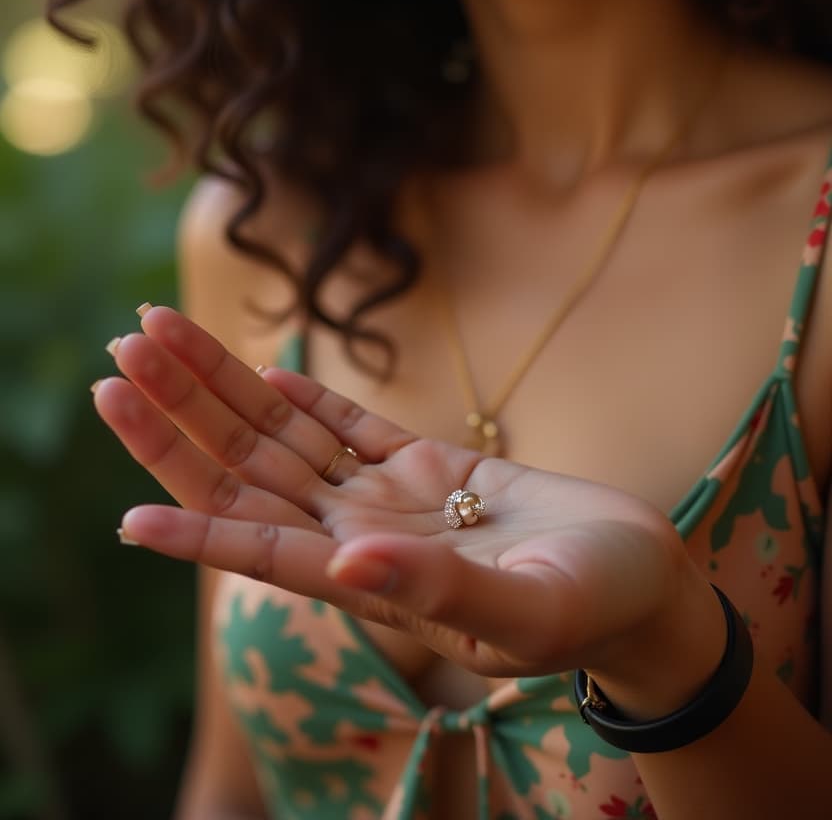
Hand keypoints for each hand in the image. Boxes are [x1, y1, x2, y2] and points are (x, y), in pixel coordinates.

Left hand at [94, 306, 722, 700]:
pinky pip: (353, 427)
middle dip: (185, 419)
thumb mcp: (532, 610)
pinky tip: (264, 372)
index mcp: (381, 579)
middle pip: (254, 476)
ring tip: (161, 336)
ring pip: (289, 439)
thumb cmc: (599, 607)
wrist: (645, 582)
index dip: (195, 535)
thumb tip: (347, 564)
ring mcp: (395, 496)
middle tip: (121, 358)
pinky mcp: (433, 463)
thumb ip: (442, 589)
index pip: (266, 553)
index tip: (125, 516)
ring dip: (225, 390)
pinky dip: (307, 400)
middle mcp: (368, 536)